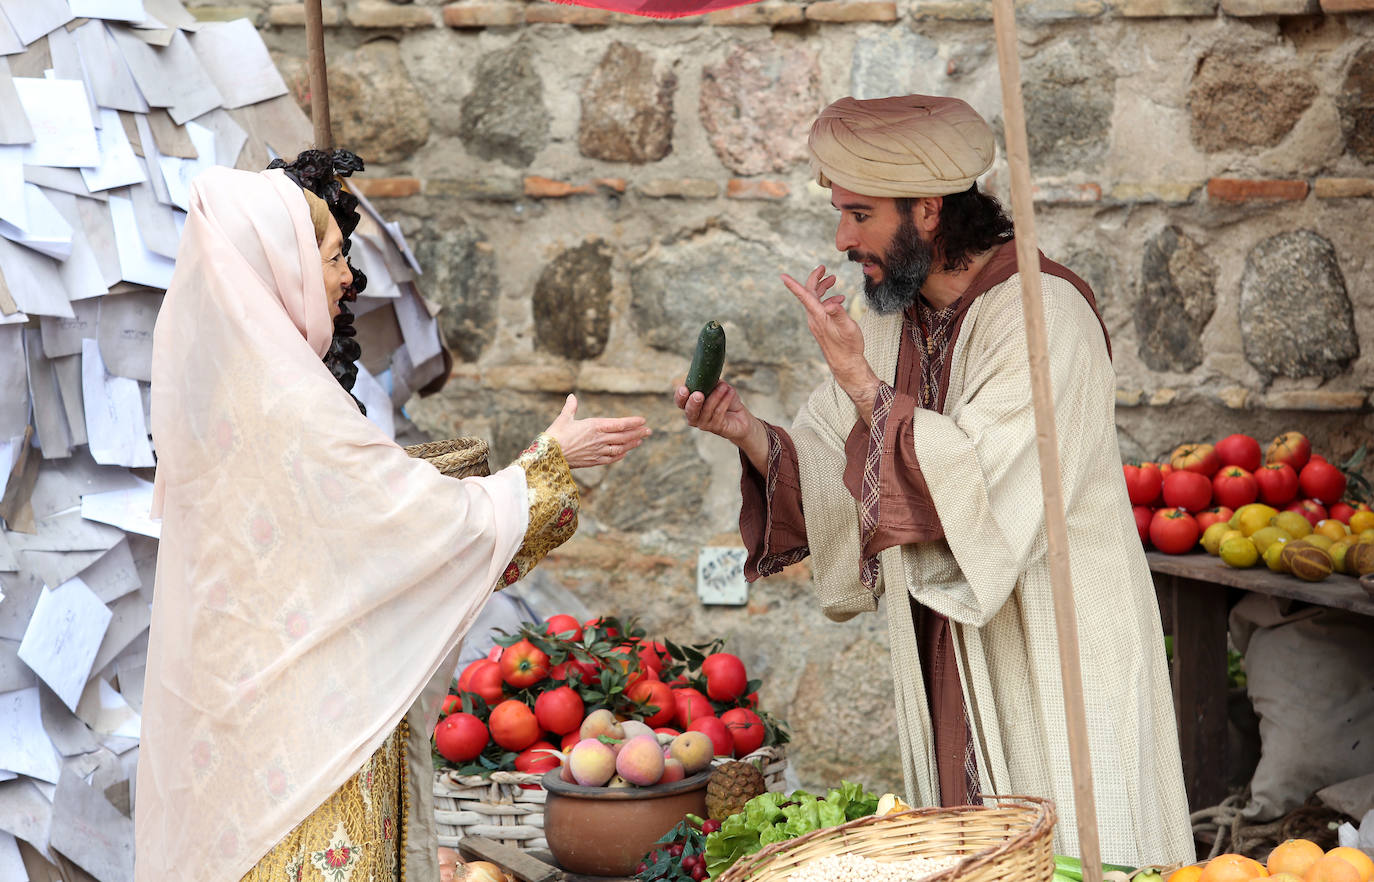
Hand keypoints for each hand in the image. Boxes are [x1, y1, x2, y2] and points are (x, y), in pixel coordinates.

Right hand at [544, 394, 650, 468]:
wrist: (549, 455)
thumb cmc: (555, 435)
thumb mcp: (564, 418)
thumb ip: (571, 407)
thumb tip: (572, 396)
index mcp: (594, 426)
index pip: (620, 423)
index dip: (633, 422)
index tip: (643, 420)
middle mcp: (600, 439)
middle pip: (624, 436)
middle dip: (638, 432)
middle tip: (649, 430)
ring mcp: (598, 451)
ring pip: (620, 447)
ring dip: (632, 444)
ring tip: (641, 440)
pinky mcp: (594, 461)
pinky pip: (611, 458)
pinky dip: (620, 455)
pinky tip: (625, 453)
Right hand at [673, 381, 768, 472]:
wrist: (741, 419)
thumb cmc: (727, 402)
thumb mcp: (719, 389)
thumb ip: (712, 383)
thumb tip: (710, 376)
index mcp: (691, 406)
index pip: (680, 403)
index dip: (680, 396)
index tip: (684, 388)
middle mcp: (695, 418)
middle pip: (690, 412)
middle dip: (693, 403)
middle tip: (698, 394)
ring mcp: (705, 424)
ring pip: (707, 410)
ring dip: (716, 396)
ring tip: (724, 386)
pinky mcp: (717, 428)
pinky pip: (719, 413)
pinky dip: (725, 401)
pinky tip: (730, 392)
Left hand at [780, 265, 880, 414]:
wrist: (846, 363)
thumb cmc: (848, 346)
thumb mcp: (847, 327)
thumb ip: (839, 314)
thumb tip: (831, 303)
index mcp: (818, 316)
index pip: (804, 296)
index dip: (793, 285)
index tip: (782, 276)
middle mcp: (814, 318)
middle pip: (809, 293)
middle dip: (816, 279)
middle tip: (823, 268)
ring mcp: (817, 322)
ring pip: (815, 300)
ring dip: (823, 288)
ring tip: (833, 279)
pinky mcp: (821, 326)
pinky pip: (820, 308)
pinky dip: (828, 300)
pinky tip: (839, 300)